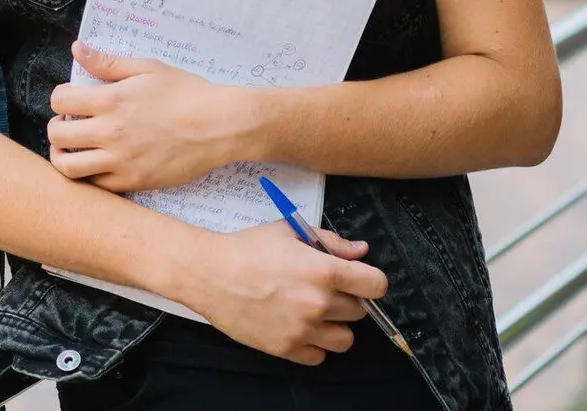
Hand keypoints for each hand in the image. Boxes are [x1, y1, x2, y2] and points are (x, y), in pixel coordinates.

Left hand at [47, 43, 243, 190]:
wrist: (219, 125)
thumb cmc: (185, 91)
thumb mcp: (147, 68)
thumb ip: (108, 61)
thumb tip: (76, 49)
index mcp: (111, 100)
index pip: (60, 100)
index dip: (60, 97)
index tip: (71, 98)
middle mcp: (110, 132)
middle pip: (56, 136)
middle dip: (56, 126)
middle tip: (69, 123)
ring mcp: (120, 161)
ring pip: (68, 167)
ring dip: (63, 156)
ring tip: (73, 148)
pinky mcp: (133, 182)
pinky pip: (95, 186)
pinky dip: (88, 175)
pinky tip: (97, 163)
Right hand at [175, 222, 386, 364]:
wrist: (211, 274)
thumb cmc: (249, 248)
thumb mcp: (289, 231)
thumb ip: (331, 242)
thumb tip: (361, 251)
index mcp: (324, 271)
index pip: (376, 285)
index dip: (370, 279)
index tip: (360, 278)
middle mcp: (319, 304)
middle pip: (361, 311)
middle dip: (348, 298)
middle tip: (325, 288)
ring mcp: (304, 330)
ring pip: (345, 339)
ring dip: (336, 325)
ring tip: (315, 311)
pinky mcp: (287, 349)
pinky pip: (319, 356)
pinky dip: (314, 344)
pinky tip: (299, 325)